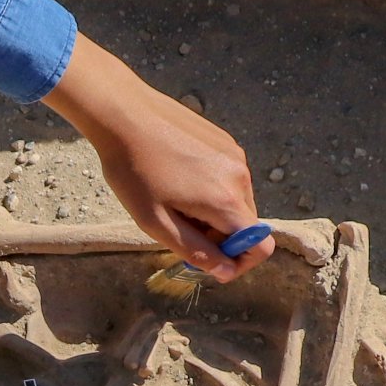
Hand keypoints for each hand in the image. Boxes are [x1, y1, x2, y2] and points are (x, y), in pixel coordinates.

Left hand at [40, 35, 264, 281]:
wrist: (123, 114)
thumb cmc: (133, 171)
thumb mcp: (157, 223)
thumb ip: (196, 251)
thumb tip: (226, 272)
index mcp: (226, 201)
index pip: (261, 246)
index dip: (240, 262)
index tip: (210, 260)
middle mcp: (240, 176)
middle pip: (246, 224)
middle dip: (220, 236)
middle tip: (179, 226)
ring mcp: (235, 154)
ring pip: (236, 200)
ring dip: (214, 211)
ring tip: (175, 199)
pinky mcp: (225, 140)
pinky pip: (229, 177)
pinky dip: (211, 187)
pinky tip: (178, 176)